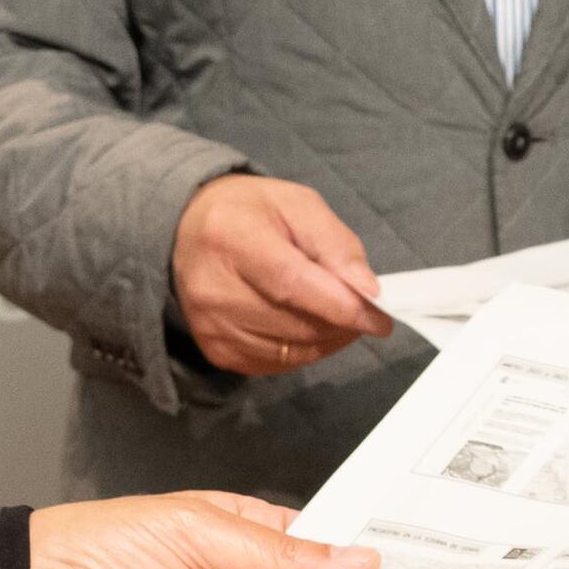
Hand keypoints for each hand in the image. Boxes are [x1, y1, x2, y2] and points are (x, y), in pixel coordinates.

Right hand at [171, 174, 392, 377]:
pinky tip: (307, 325)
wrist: (189, 231)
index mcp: (232, 237)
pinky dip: (303, 350)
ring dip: (326, 339)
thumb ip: (336, 244)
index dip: (341, 305)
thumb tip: (367, 291)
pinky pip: (276, 364)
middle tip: (362, 309)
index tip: (379, 318)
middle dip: (341, 323)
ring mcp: (210, 325)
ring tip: (336, 314)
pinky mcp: (214, 351)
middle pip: (295, 323)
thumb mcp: (298, 204)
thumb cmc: (250, 212)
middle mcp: (212, 288)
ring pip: (290, 350)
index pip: (293, 284)